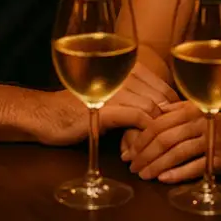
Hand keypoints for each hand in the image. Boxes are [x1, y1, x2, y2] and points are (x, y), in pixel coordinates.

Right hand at [38, 63, 178, 146]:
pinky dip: (143, 135)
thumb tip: (165, 115)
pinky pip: (138, 119)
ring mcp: (115, 90)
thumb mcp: (113, 99)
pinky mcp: (106, 109)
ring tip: (153, 151)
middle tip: (166, 144)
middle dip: (167, 123)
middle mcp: (124, 75)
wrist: (47, 115)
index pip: (165, 88)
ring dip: (156, 132)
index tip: (173, 128)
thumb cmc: (80, 108)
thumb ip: (136, 100)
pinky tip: (139, 149)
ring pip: (152, 108)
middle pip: (162, 99)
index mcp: (128, 69)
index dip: (174, 109)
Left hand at [122, 101, 220, 181]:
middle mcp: (202, 122)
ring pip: (177, 153)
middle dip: (144, 153)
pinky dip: (177, 173)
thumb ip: (180, 109)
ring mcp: (213, 141)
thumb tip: (155, 110)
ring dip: (156, 165)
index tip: (128, 151)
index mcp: (195, 109)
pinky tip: (163, 179)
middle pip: (165, 138)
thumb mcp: (205, 112)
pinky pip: (194, 167)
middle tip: (132, 166)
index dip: (140, 138)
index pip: (159, 123)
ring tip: (143, 175)